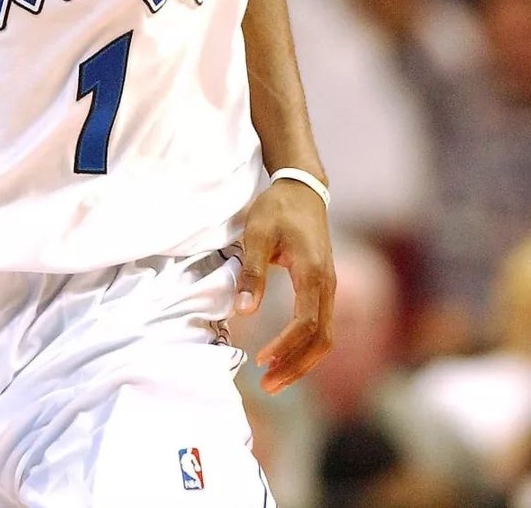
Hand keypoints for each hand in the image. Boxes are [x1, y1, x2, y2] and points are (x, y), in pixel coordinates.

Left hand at [234, 180, 334, 392]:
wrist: (302, 188)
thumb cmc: (277, 208)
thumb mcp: (257, 234)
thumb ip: (252, 273)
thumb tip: (243, 311)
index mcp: (312, 273)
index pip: (306, 323)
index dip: (285, 347)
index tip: (261, 360)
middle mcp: (328, 284)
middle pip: (321, 339)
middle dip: (296, 366)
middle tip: (267, 385)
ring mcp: (329, 286)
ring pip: (325, 337)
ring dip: (302, 361)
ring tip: (274, 378)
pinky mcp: (324, 286)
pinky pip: (322, 325)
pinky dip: (306, 346)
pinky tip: (285, 355)